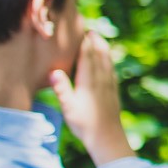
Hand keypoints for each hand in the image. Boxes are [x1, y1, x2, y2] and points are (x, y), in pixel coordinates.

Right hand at [48, 31, 134, 166]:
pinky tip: (108, 60)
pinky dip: (108, 60)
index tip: (82, 30)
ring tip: (99, 39)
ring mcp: (109, 85)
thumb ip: (62, 89)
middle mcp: (102, 80)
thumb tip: (54, 72)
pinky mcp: (113, 91)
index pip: (88, 57)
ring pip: (108, 61)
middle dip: (96, 42)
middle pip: (100, 55)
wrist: (107, 137)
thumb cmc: (84, 123)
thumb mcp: (68, 107)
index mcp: (89, 81)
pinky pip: (111, 70)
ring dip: (103, 49)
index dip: (85, 43)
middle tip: (90, 29)